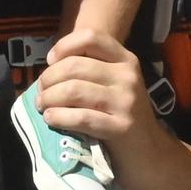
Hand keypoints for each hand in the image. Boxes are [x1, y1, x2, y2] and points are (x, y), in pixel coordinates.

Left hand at [31, 29, 169, 189]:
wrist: (150, 153)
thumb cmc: (121, 115)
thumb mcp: (114, 84)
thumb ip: (91, 69)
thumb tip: (50, 65)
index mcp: (126, 60)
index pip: (91, 37)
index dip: (64, 46)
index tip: (51, 62)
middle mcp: (128, 76)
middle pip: (74, 66)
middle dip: (48, 79)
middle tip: (40, 92)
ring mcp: (126, 102)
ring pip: (73, 90)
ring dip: (49, 98)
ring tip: (42, 106)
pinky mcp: (121, 128)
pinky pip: (80, 117)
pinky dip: (59, 117)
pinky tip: (51, 118)